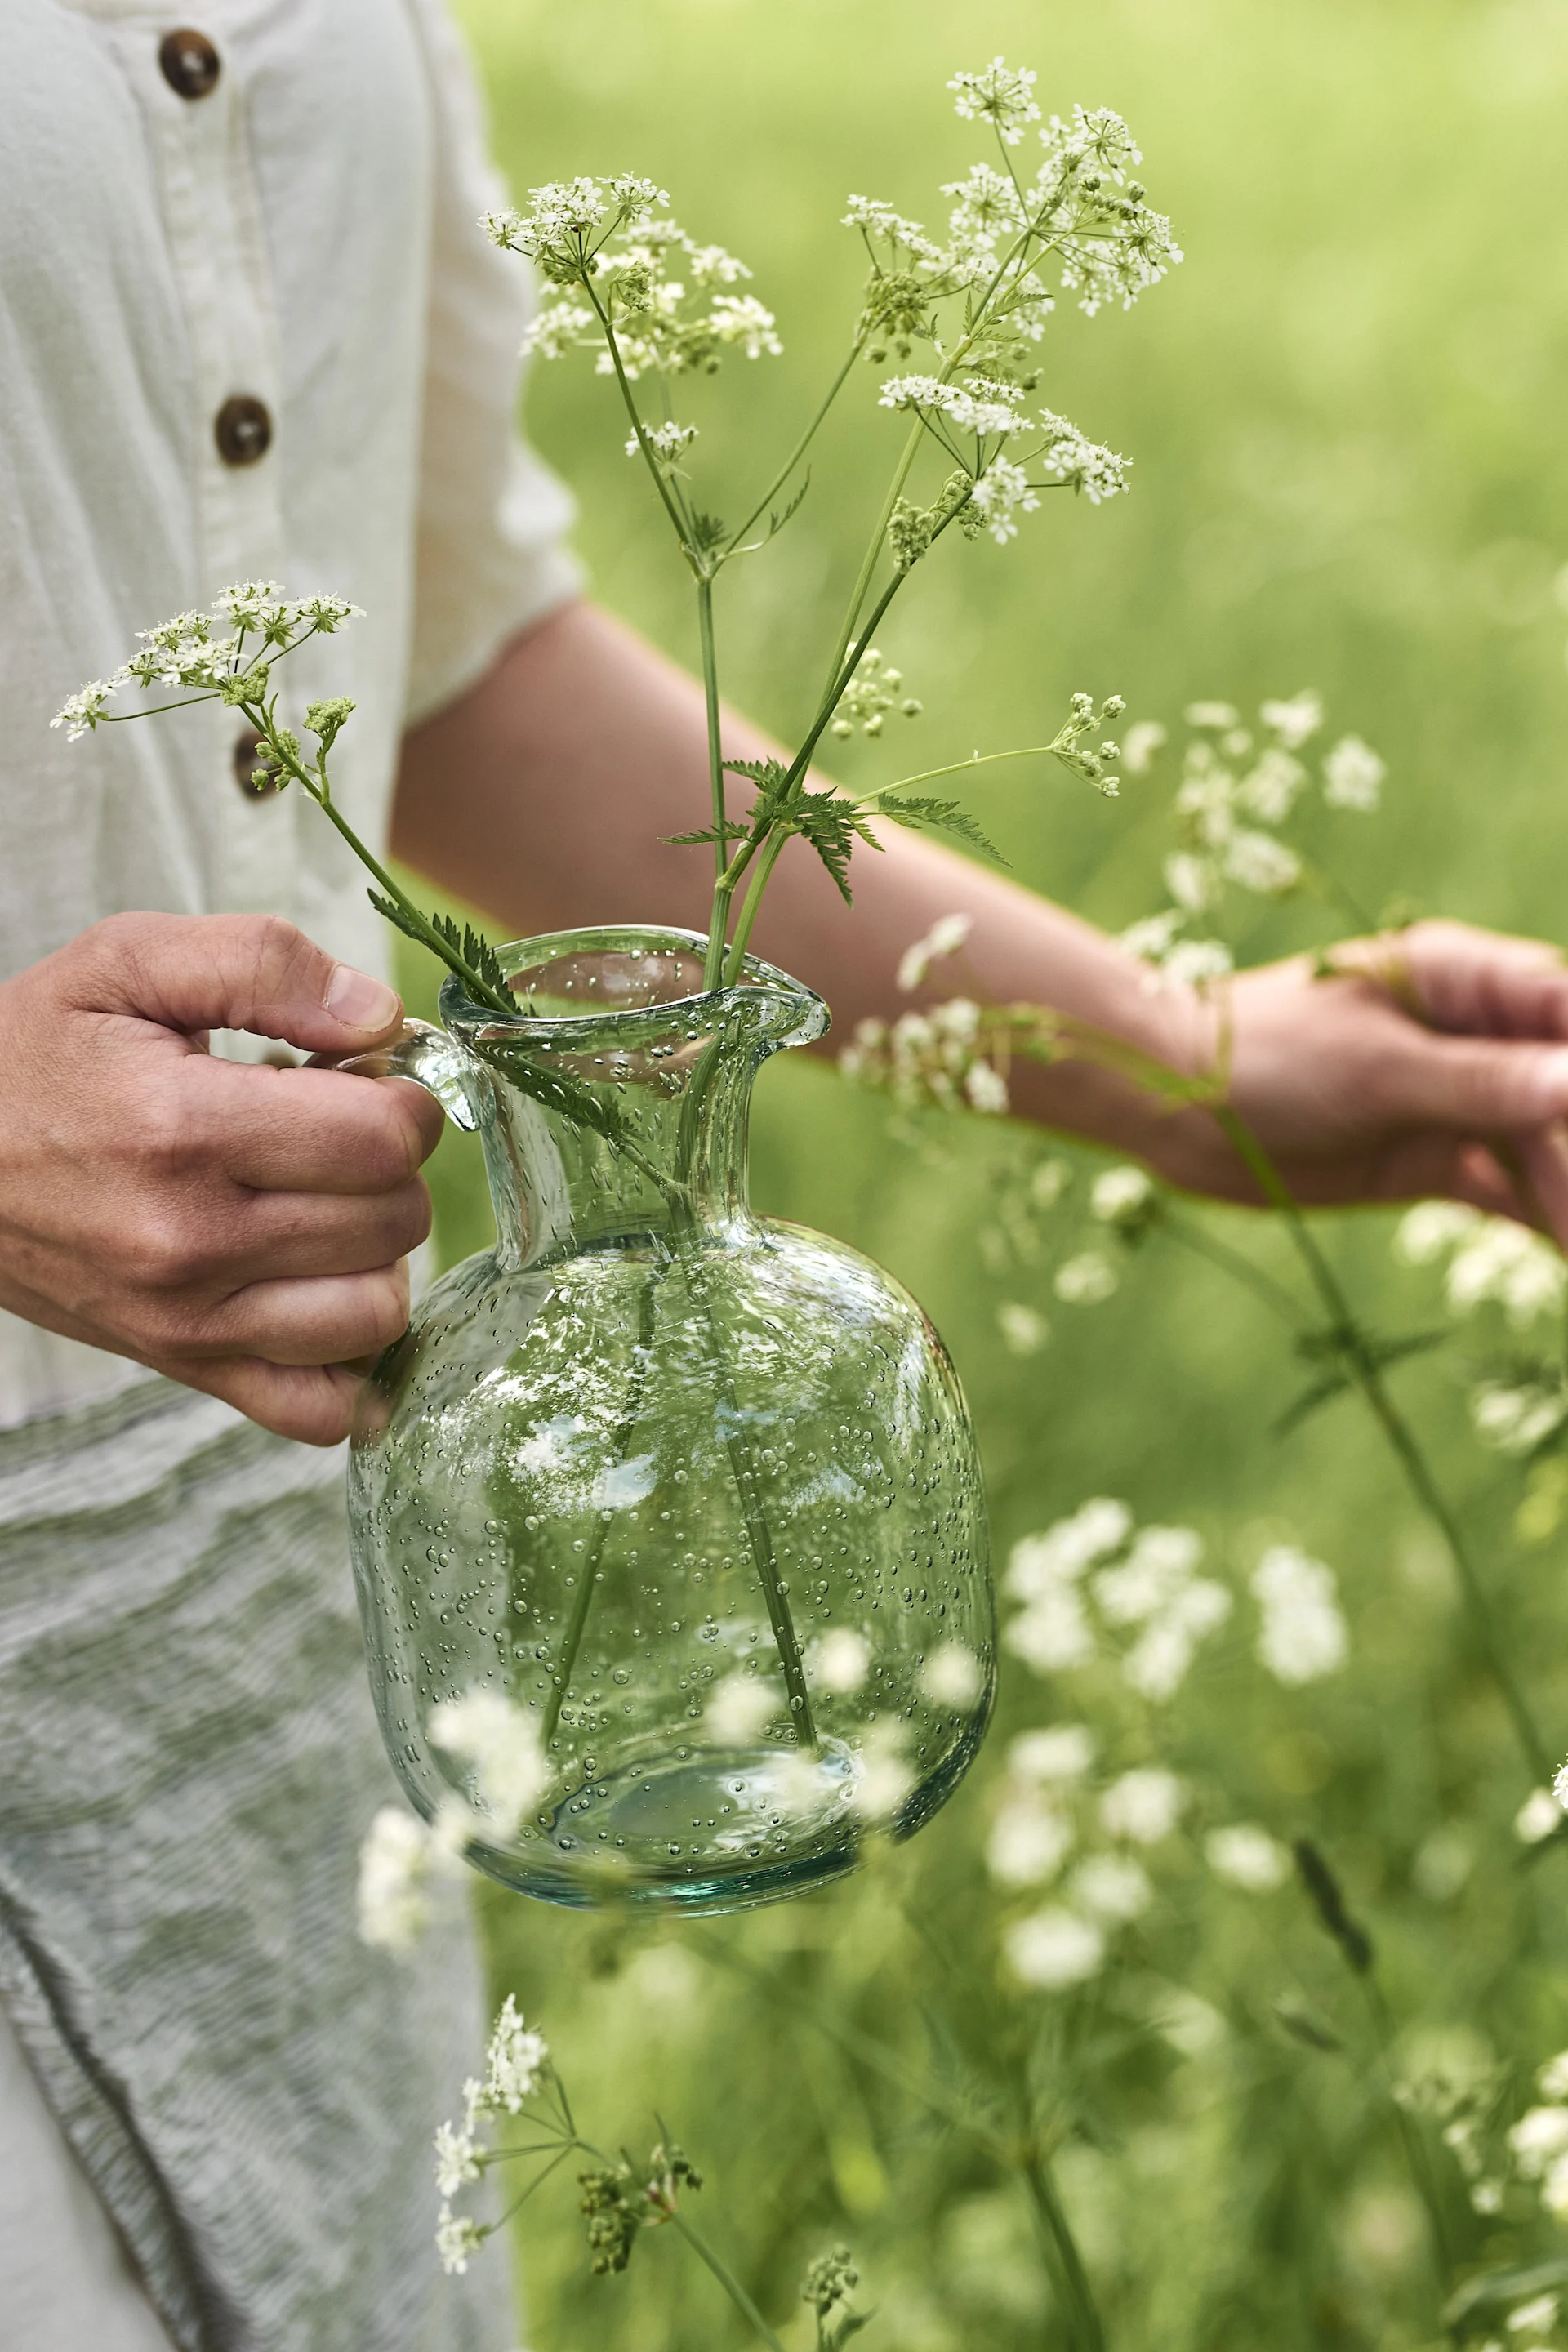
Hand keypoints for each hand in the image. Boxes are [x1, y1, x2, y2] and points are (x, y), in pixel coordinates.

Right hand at [0, 913, 444, 1443]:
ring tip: (325, 1208)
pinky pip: (320, 1410)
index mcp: (184, 1127)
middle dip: (390, 1170)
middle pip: (391, 1223)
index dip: (402, 1102)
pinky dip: (346, 1361)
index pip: (381, 1141)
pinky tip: (321, 1293)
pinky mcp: (182, 1366)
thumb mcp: (125, 962)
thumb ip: (261, 964)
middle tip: (336, 1137)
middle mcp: (190, 1239)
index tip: (368, 1083)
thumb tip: (380, 1015)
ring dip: (377, 1258)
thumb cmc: (31, 1055)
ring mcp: (187, 1321)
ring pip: (375, 1316)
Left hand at [1147, 920, 1567, 1241]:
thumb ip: (1482, 1081)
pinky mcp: (1435, 1161)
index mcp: (1462, 978)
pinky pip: (1513, 1192)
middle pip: (1566, 1089)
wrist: (1174, 1107)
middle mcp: (1474, 1037)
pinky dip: (1550, 1221)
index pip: (1565, 1008)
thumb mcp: (1378, 1066)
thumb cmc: (1265, 1053)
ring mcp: (1458, 1102)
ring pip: (1549, 1149)